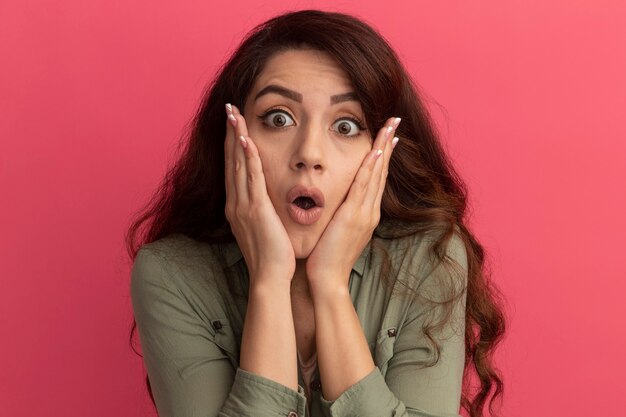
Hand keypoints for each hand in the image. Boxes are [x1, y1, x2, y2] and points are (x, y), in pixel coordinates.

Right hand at [224, 104, 295, 286]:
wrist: (270, 278)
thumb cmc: (271, 256)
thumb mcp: (262, 229)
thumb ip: (261, 212)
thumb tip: (266, 202)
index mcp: (237, 207)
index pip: (234, 168)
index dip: (232, 144)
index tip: (233, 124)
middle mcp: (236, 203)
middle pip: (231, 160)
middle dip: (230, 132)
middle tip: (229, 108)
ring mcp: (243, 205)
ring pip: (238, 164)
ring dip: (235, 136)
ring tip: (233, 113)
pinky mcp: (256, 209)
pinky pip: (251, 178)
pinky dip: (247, 158)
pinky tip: (246, 139)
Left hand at [306, 117, 400, 294]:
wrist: (327, 279)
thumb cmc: (328, 258)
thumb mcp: (339, 232)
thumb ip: (343, 216)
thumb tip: (340, 204)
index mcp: (366, 213)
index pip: (376, 178)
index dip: (383, 156)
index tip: (388, 136)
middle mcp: (370, 211)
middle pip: (381, 171)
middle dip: (388, 144)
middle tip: (394, 121)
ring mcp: (364, 213)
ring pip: (376, 174)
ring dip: (383, 148)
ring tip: (389, 127)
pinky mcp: (353, 216)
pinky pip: (363, 187)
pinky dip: (371, 169)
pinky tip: (376, 152)